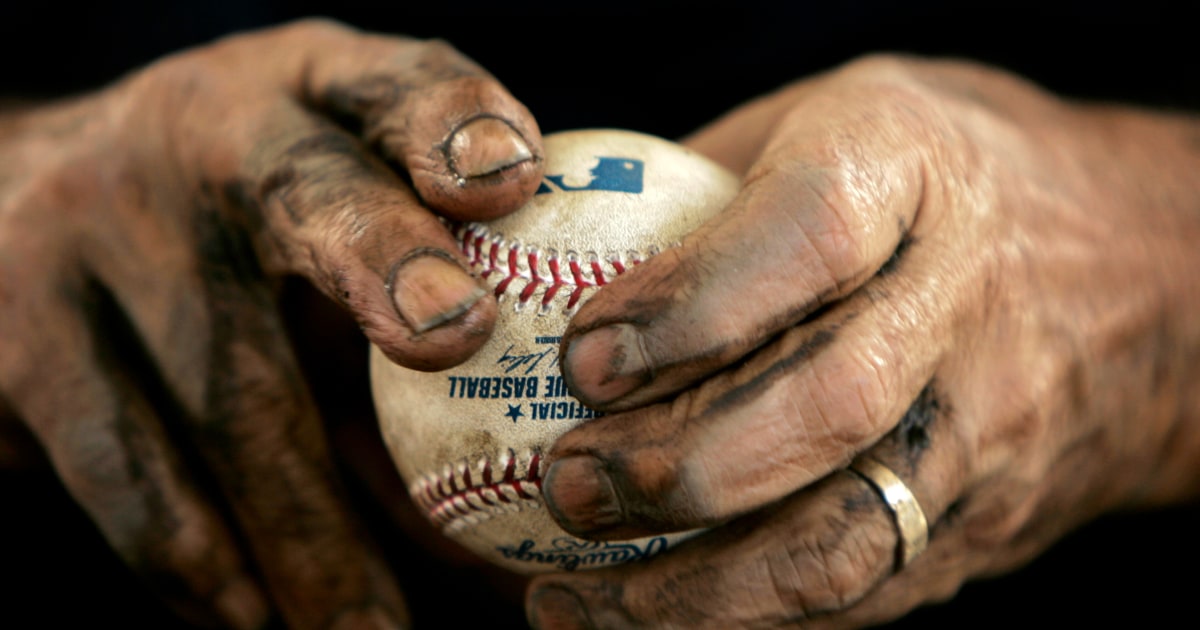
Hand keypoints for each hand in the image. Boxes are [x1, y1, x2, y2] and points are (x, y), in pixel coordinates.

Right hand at [0, 19, 541, 627]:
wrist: (20, 197)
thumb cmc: (244, 226)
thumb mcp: (330, 206)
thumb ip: (434, 295)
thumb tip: (555, 470)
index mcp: (306, 95)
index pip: (391, 85)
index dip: (451, 118)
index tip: (507, 173)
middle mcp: (198, 142)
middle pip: (303, 199)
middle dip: (381, 260)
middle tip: (454, 332)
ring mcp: (89, 236)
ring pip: (219, 395)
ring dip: (309, 532)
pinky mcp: (15, 344)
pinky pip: (123, 476)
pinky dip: (201, 564)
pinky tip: (258, 620)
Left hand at [526, 55, 1199, 627]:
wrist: (1140, 272)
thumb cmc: (936, 179)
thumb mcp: (832, 119)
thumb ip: (708, 182)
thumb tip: (550, 249)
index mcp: (916, 170)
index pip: (808, 238)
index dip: (686, 306)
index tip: (581, 358)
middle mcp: (968, 299)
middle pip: (826, 404)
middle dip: (674, 465)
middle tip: (564, 485)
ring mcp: (989, 423)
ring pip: (847, 533)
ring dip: (695, 588)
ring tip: (575, 600)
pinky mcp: (986, 518)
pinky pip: (864, 591)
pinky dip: (742, 621)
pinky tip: (644, 620)